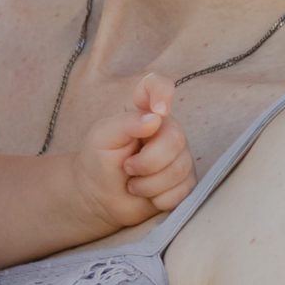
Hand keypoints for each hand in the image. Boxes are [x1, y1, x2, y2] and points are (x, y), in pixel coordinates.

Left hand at [71, 73, 197, 230]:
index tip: (158, 111)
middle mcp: (167, 130)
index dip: (162, 93)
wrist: (99, 197)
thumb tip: (154, 119)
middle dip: (147, 162)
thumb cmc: (99, 161)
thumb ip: (124, 124)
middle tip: (127, 168)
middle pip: (176, 139)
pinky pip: (183, 191)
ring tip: (133, 183)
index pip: (158, 85)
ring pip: (179, 169)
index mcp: (144, 111)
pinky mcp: (185, 182)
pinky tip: (147, 195)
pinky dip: (159, 199)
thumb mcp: (101, 138)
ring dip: (149, 184)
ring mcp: (180, 156)